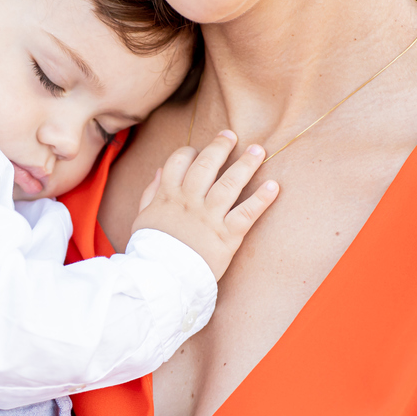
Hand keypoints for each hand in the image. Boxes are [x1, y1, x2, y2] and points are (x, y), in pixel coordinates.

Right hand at [132, 131, 278, 280]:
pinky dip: (261, 199)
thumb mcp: (142, 218)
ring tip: (259, 150)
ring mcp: (209, 218)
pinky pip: (247, 214)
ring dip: (246, 164)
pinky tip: (273, 187)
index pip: (178, 162)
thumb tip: (160, 171)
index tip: (198, 150)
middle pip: (207, 165)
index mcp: (168, 196)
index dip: (189, 152)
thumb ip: (151, 193)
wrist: (161, 280)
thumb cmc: (151, 250)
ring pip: (229, 184)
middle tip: (232, 135)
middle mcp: (190, 202)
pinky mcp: (227, 236)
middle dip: (220, 147)